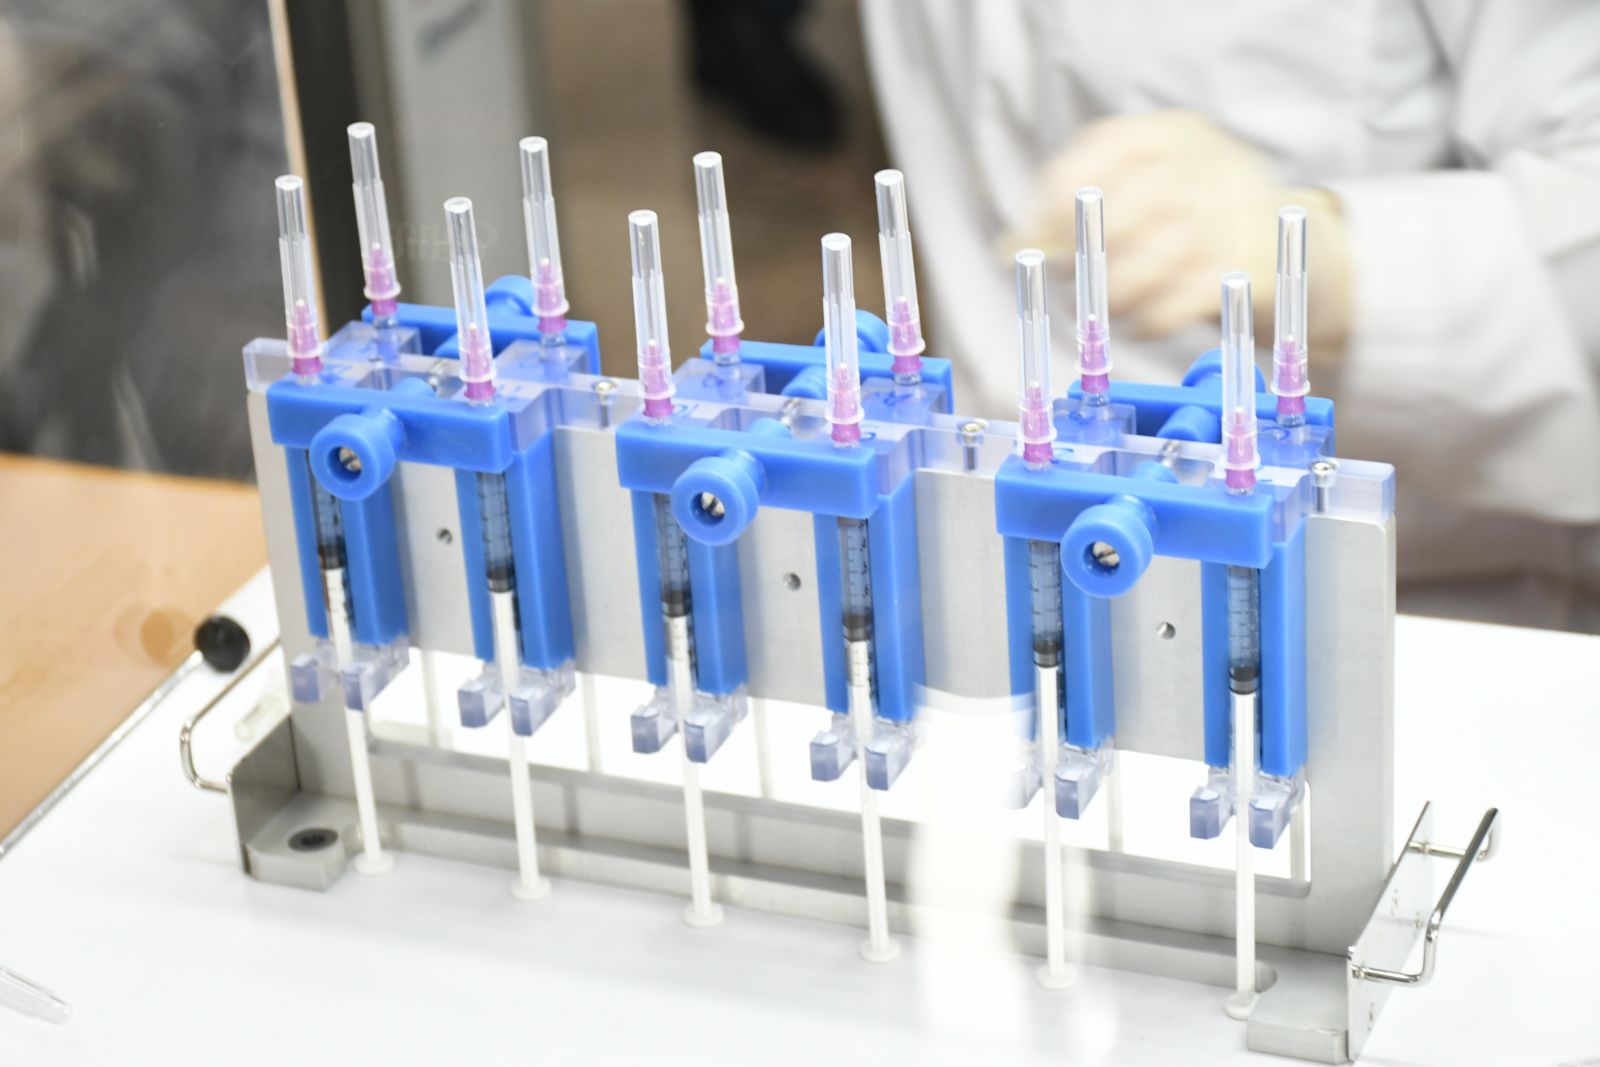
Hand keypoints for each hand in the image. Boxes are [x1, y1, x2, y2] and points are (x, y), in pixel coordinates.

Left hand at [1006, 111, 1350, 356]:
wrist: (1289, 247)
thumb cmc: (1192, 222)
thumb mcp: (1145, 192)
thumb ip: (1081, 210)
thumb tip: (1010, 247)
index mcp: (1174, 133)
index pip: (1107, 146)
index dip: (1059, 194)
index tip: (1034, 235)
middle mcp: (1209, 163)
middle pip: (1133, 203)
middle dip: (1087, 250)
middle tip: (1067, 280)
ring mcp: (1236, 215)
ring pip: (1159, 255)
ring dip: (1117, 292)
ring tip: (1105, 308)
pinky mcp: (1251, 268)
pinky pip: (1185, 300)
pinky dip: (1152, 319)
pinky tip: (1143, 323)